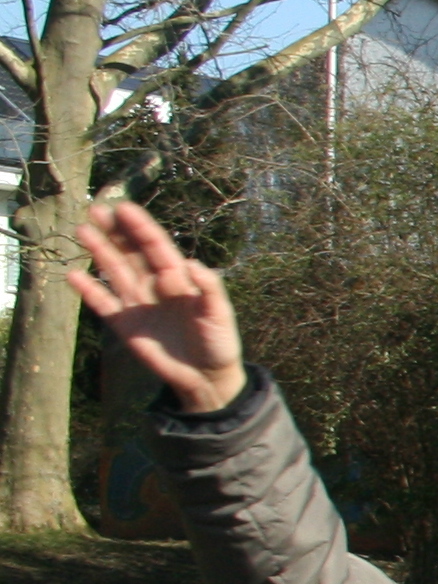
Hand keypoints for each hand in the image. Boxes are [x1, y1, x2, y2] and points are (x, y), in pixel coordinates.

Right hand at [69, 203, 247, 412]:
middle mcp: (155, 285)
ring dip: (99, 251)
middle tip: (96, 209)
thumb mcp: (219, 314)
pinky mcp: (124, 324)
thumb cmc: (218, 342)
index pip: (156, 246)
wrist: (205, 376)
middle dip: (115, 231)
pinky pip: (102, 303)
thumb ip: (209, 289)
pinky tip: (72, 275)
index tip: (124, 208)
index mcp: (179, 278)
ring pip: (114, 270)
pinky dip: (88, 290)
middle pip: (131, 252)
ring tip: (83, 230)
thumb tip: (192, 264)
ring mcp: (137, 303)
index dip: (140, 226)